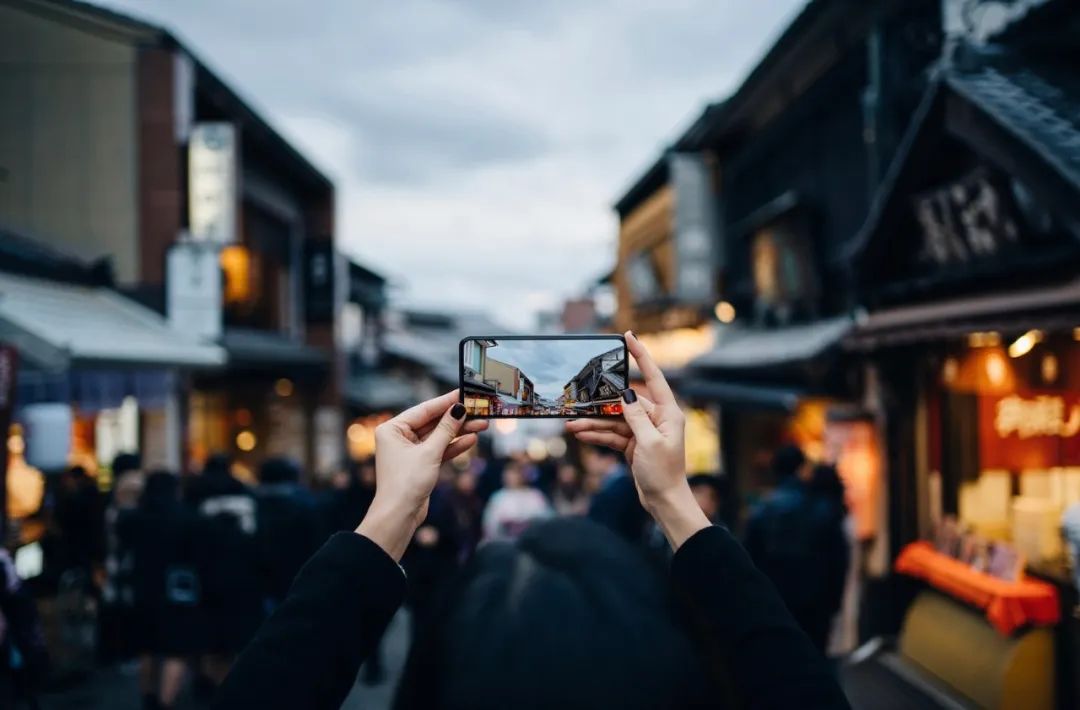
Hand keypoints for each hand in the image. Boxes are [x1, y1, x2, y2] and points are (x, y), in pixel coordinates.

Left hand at [357, 390, 487, 559]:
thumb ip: (446, 429)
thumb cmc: (406, 482)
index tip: (464, 393)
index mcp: (392, 429)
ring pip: (438, 437)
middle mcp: (399, 438)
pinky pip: (439, 450)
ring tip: (481, 425)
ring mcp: (410, 452)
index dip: (446, 402)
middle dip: (456, 419)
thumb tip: (459, 409)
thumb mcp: (429, 452)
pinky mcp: (420, 465)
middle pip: (433, 423)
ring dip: (459, 432)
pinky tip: (471, 439)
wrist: (399, 516)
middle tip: (478, 411)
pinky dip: (453, 446)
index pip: (424, 410)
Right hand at [566, 332, 709, 549]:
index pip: (654, 377)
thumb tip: (626, 394)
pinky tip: (580, 434)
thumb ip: (635, 417)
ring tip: (572, 425)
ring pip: (614, 421)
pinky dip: (597, 435)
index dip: (642, 356)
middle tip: (580, 397)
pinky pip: (612, 435)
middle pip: (625, 402)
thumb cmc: (664, 473)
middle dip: (601, 404)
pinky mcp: (634, 444)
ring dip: (594, 423)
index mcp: (668, 413)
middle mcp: (656, 419)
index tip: (630, 337)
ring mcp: (644, 431)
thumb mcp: (649, 442)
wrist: (664, 502)